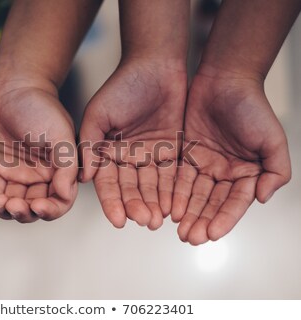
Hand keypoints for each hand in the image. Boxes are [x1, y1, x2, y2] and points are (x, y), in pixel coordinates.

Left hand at [0, 80, 77, 222]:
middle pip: (34, 209)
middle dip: (25, 212)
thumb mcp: (60, 134)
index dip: (51, 210)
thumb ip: (66, 165)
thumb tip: (67, 193)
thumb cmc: (40, 106)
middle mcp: (39, 178)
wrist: (10, 89)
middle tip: (13, 205)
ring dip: (6, 211)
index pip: (60, 201)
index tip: (38, 206)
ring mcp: (16, 176)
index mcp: (58, 171)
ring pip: (13, 206)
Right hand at [79, 59, 186, 228]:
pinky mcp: (172, 150)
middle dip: (137, 206)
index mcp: (106, 152)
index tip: (118, 220)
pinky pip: (172, 175)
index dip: (112, 202)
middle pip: (131, 188)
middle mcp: (127, 158)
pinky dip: (173, 191)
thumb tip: (84, 178)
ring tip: (158, 220)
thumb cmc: (122, 85)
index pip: (108, 183)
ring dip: (155, 203)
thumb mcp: (98, 114)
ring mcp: (150, 155)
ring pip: (152, 186)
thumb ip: (89, 145)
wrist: (155, 64)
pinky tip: (175, 206)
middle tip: (144, 221)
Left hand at [172, 69, 290, 244]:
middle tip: (190, 238)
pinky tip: (168, 207)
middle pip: (211, 203)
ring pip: (193, 194)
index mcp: (246, 172)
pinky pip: (177, 177)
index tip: (212, 234)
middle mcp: (224, 172)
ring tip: (178, 229)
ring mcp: (204, 164)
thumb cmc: (251, 106)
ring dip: (186, 212)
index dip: (224, 219)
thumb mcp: (273, 138)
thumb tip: (263, 198)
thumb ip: (275, 171)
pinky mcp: (185, 154)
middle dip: (201, 221)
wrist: (224, 80)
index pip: (234, 202)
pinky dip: (174, 193)